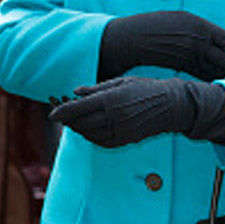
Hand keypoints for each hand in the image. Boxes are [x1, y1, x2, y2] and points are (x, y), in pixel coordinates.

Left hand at [48, 76, 224, 147]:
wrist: (172, 105)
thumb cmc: (147, 88)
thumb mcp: (121, 81)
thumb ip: (97, 88)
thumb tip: (76, 92)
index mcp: (110, 99)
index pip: (77, 109)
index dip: (61, 112)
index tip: (52, 114)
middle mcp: (113, 116)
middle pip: (80, 124)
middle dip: (68, 121)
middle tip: (62, 116)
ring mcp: (120, 130)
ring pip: (89, 135)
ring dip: (78, 130)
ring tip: (74, 123)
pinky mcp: (126, 139)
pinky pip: (101, 142)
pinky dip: (91, 138)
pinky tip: (89, 131)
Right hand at [97, 10, 224, 82]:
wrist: (130, 38)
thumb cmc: (155, 25)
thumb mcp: (181, 20)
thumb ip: (200, 31)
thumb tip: (218, 41)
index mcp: (198, 26)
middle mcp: (195, 41)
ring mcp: (188, 55)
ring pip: (215, 69)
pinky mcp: (180, 66)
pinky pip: (201, 75)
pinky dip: (214, 80)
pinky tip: (224, 86)